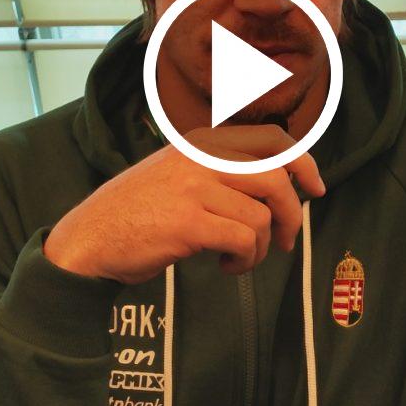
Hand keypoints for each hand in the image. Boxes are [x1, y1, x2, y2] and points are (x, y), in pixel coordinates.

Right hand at [42, 125, 325, 283]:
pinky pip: (242, 240)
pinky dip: (244, 260)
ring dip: (260, 247)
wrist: (90, 238)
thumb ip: (219, 170)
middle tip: (285, 241)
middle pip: (276, 177)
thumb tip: (280, 185)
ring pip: (261, 216)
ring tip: (239, 259)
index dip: (304, 163)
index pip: (272, 139)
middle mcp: (200, 157)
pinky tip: (225, 266)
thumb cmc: (136, 212)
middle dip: (291, 214)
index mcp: (201, 141)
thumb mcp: (177, 172)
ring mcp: (193, 188)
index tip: (315, 189)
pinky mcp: (188, 223)